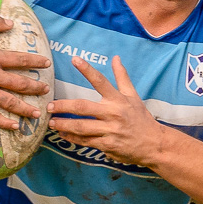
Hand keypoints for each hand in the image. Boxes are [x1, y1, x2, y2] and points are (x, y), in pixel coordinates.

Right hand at [0, 13, 49, 130]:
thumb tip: (11, 22)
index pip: (20, 59)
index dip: (35, 61)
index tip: (47, 64)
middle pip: (19, 84)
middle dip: (35, 88)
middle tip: (47, 91)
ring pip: (9, 102)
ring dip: (25, 109)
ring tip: (37, 114)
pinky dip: (4, 122)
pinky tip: (15, 126)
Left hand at [51, 57, 169, 166]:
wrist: (153, 144)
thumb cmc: (141, 118)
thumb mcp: (133, 96)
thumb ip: (122, 77)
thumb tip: (116, 58)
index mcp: (118, 99)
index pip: (101, 81)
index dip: (87, 70)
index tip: (75, 59)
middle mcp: (113, 113)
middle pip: (82, 107)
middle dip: (63, 106)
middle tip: (49, 105)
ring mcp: (110, 130)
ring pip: (81, 127)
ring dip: (63, 125)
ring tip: (51, 122)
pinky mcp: (107, 145)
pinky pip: (85, 141)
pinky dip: (72, 138)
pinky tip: (63, 134)